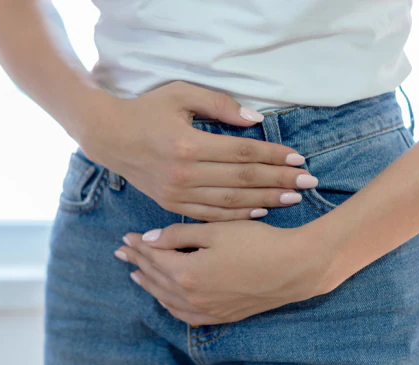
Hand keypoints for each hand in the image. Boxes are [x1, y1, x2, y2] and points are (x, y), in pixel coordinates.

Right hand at [78, 81, 317, 221]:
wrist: (108, 137)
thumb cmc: (146, 110)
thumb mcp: (179, 94)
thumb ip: (219, 105)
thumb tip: (255, 119)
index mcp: (188, 144)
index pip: (243, 152)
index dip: (274, 155)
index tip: (299, 158)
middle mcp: (184, 173)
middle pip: (243, 179)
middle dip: (279, 180)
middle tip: (309, 182)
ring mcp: (177, 193)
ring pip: (230, 201)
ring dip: (265, 200)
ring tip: (293, 199)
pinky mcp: (171, 204)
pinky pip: (210, 215)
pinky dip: (237, 215)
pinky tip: (259, 212)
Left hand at [113, 220, 339, 325]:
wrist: (294, 267)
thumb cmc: (257, 242)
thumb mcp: (215, 230)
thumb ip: (178, 235)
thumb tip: (148, 239)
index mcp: (187, 273)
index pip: (153, 258)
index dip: (138, 246)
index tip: (125, 236)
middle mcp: (192, 296)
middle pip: (156, 278)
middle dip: (137, 263)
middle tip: (122, 252)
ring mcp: (207, 309)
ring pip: (166, 298)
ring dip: (149, 284)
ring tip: (135, 274)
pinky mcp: (222, 315)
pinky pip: (185, 314)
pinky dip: (169, 304)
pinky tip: (165, 297)